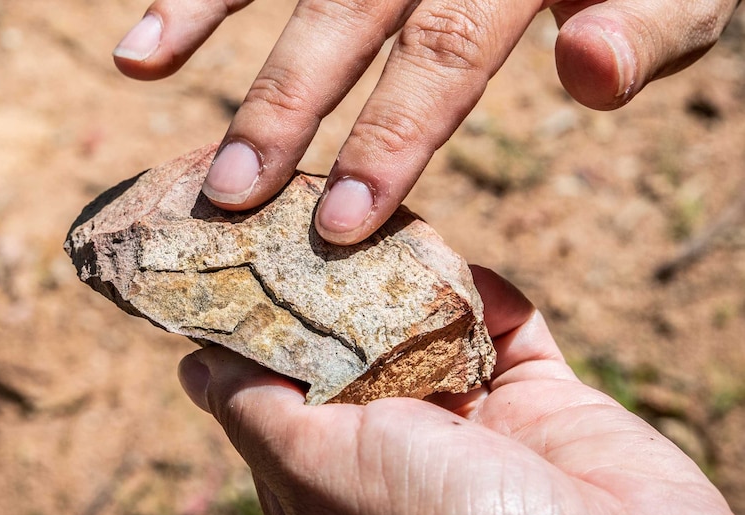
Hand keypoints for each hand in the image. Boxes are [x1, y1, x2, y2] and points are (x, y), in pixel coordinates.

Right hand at [113, 0, 740, 244]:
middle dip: (286, 107)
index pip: (446, 54)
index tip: (338, 225)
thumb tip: (582, 68)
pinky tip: (155, 17)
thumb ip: (645, 25)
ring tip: (138, 68)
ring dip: (209, 15)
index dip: (390, 139)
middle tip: (234, 197)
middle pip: (350, 15)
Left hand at [177, 266, 744, 514]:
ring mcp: (468, 425)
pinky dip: (490, 298)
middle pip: (353, 345)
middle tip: (317, 215)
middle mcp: (394, 451)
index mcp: (331, 479)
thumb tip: (194, 365)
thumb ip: (257, 413)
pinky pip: (506, 328)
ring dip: (416, 281)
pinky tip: (474, 279)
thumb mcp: (323, 473)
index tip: (242, 256)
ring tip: (394, 230)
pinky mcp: (536, 402)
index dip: (257, 325)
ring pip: (427, 326)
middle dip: (339, 287)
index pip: (276, 387)